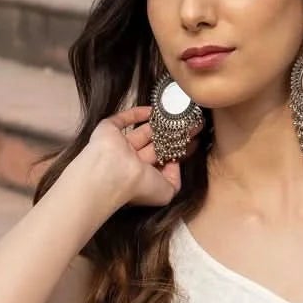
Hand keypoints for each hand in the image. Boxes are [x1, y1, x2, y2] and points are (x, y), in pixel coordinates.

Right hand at [88, 104, 202, 211]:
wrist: (112, 175)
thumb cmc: (137, 187)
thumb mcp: (166, 192)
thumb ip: (175, 180)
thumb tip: (175, 163)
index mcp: (142, 176)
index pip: (163, 160)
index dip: (178, 150)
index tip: (193, 140)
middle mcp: (131, 161)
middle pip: (155, 144)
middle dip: (172, 135)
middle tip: (189, 123)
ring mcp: (119, 145)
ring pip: (142, 131)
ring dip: (159, 123)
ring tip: (177, 113)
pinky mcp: (109, 130)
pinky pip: (123, 119)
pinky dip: (137, 113)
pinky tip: (153, 109)